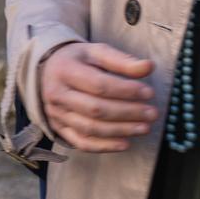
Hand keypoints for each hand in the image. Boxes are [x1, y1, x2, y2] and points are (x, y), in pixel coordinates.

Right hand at [39, 42, 155, 151]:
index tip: (149, 93)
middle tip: (152, 113)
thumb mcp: (96, 52)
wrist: (46, 71)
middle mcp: (57, 94)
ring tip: (144, 128)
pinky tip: (126, 143)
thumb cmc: (77, 61)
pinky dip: (105, 146)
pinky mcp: (59, 128)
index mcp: (65, 71)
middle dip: (128, 113)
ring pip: (90, 128)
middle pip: (95, 109)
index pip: (99, 85)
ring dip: (120, 131)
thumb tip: (148, 67)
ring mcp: (56, 114)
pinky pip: (82, 143)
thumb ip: (122, 61)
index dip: (126, 91)